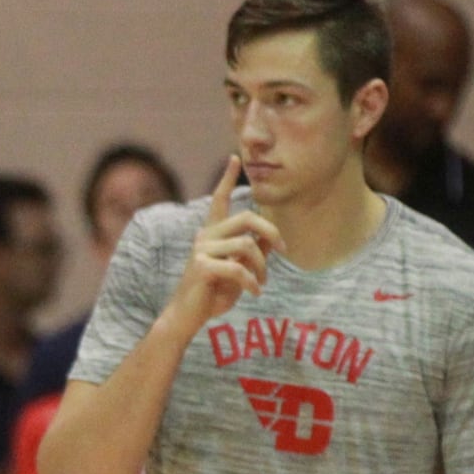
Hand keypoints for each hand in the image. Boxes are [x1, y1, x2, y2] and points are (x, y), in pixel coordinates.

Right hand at [168, 156, 283, 327]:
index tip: (235, 158)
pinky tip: (255, 292)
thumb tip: (272, 237)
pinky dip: (252, 282)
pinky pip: (238, 268)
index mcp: (212, 233)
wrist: (189, 315)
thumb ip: (254, 251)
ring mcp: (201, 250)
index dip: (227, 178)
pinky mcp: (202, 267)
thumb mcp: (240, 269)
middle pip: (247, 219)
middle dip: (271, 232)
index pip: (219, 200)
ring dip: (262, 267)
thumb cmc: (214, 291)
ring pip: (247, 246)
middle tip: (284, 249)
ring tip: (262, 282)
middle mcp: (204, 236)